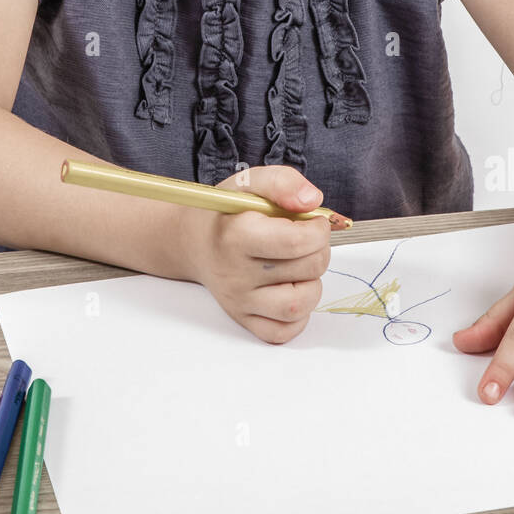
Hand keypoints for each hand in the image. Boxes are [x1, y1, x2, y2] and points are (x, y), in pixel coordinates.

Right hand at [181, 165, 331, 342]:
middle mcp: (235, 274)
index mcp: (236, 236)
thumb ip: (283, 182)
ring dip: (312, 282)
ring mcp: (239, 301)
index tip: (313, 221)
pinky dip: (299, 314)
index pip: (297, 242)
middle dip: (319, 250)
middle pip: (307, 270)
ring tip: (299, 265)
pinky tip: (291, 288)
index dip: (319, 229)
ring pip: (299, 305)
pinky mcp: (243, 320)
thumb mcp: (249, 183)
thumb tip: (312, 201)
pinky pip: (285, 331)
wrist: (193, 241)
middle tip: (305, 239)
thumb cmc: (226, 213)